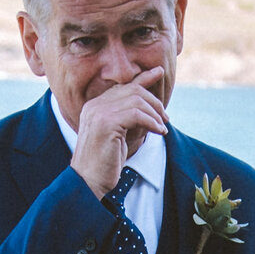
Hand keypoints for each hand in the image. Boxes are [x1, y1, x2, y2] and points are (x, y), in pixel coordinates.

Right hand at [71, 69, 168, 200]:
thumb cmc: (105, 164)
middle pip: (132, 90)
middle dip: (154, 101)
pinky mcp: (106, 124)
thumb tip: (150, 110)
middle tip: (166, 117)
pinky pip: (137, 114)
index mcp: (95, 106)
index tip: (159, 72)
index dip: (143, 78)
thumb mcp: (118, 136)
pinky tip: (159, 132)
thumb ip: (127, 120)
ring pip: (137, 101)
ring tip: (163, 128)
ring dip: (155, 114)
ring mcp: (99, 113)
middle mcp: (95, 105)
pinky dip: (152, 122)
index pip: (122, 86)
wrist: (89, 181)